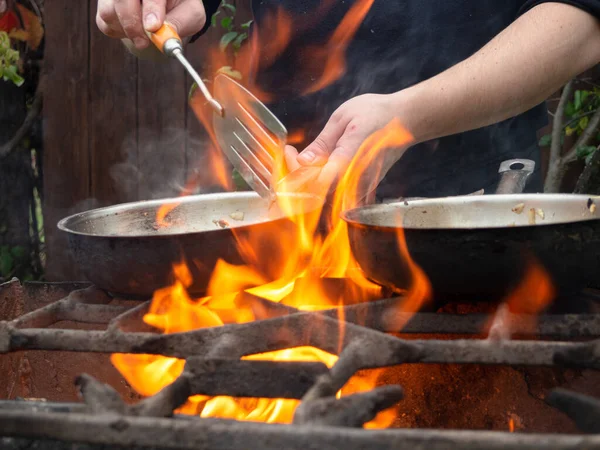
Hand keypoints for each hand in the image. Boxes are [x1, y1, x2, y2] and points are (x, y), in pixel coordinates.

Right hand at [96, 0, 205, 49]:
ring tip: (146, 35)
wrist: (169, 9)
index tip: (153, 27)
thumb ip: (180, 22)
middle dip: (132, 22)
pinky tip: (135, 31)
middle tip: (144, 42)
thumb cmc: (181, 9)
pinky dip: (119, 33)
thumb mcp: (191, 15)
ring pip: (109, 11)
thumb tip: (164, 34)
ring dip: (128, 30)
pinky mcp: (105, 5)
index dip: (151, 8)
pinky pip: (104, 22)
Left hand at [282, 93, 413, 203]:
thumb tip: (302, 161)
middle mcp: (357, 177)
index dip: (295, 170)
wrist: (407, 120)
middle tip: (293, 153)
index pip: (315, 180)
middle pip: (316, 191)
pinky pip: (336, 193)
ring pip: (325, 194)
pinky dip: (322, 181)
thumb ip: (323, 142)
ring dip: (308, 179)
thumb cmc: (376, 113)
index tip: (289, 151)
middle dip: (298, 174)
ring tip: (303, 157)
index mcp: (350, 157)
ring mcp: (362, 186)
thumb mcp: (343, 118)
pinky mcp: (364, 189)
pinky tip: (318, 163)